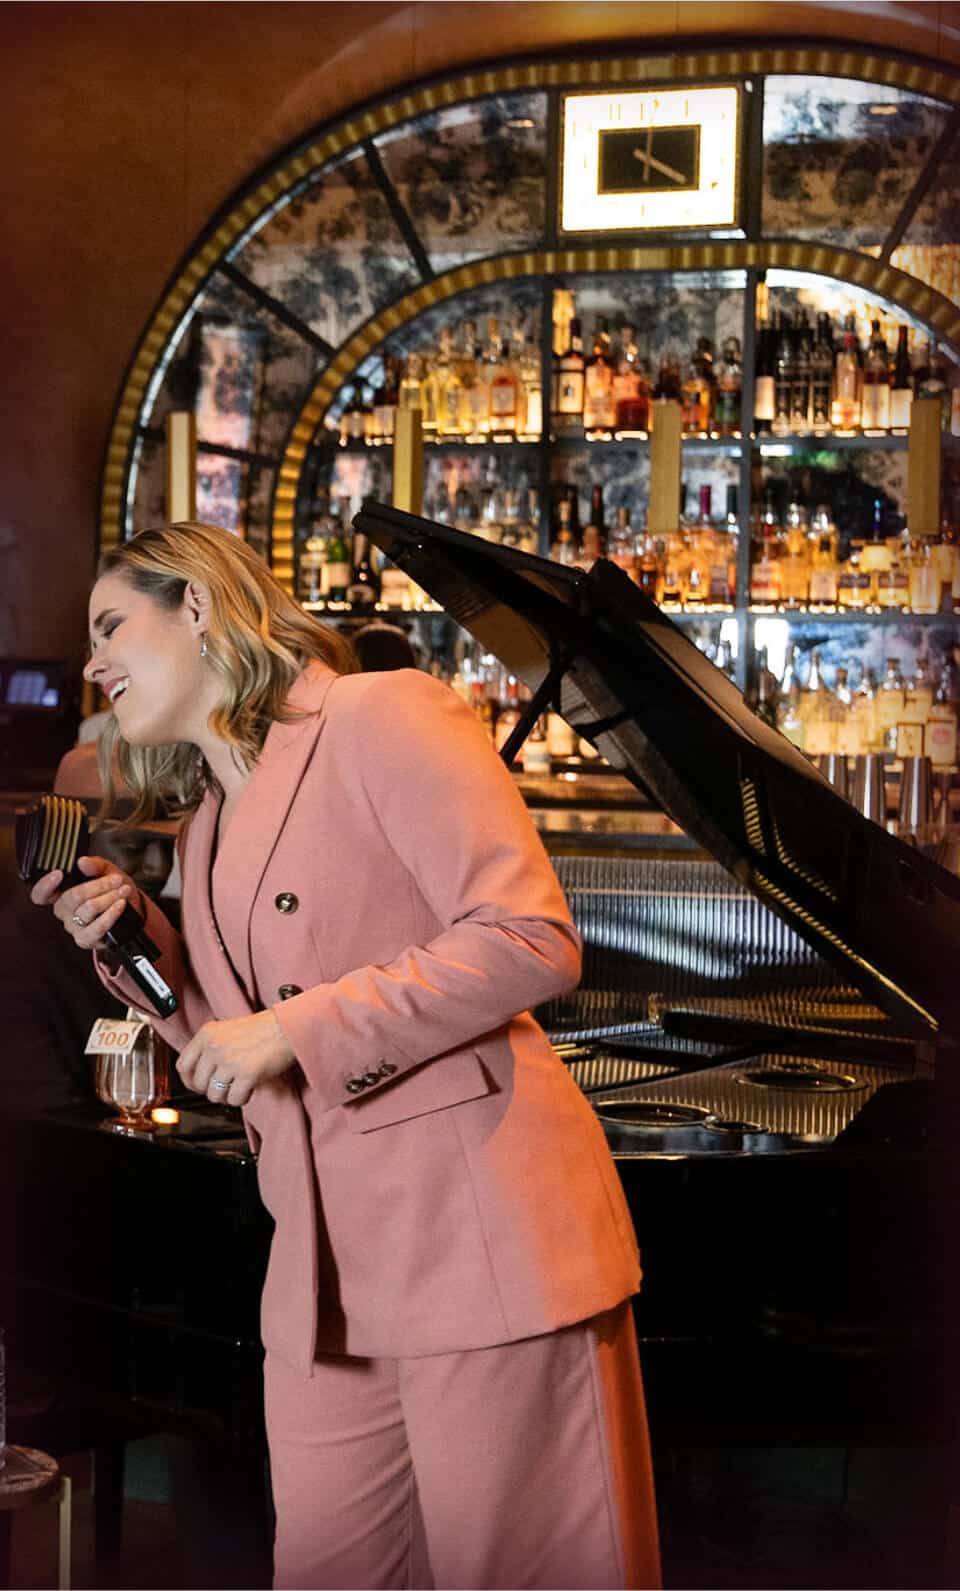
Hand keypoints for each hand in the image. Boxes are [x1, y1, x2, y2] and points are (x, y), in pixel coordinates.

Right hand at [30, 855, 136, 949]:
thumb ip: (95, 865)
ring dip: (109, 897)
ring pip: (87, 909)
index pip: (40, 895)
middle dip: (98, 886)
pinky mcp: (86, 940)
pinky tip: (121, 905)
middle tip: (116, 880)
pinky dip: (111, 914)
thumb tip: (82, 862)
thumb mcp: (107, 872)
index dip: (44, 886)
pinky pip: (97, 928)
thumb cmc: (114, 891)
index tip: (59, 874)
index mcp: (61, 893)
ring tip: (123, 890)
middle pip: (72, 897)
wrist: (132, 911)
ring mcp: (73, 927)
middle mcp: (64, 912)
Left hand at [176, 1010, 296, 1106]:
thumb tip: (200, 1075)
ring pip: (215, 1094)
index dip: (189, 1080)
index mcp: (207, 1033)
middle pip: (199, 1084)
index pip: (182, 1065)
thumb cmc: (263, 1029)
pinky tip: (249, 1089)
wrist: (287, 1027)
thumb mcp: (227, 1030)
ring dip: (227, 1096)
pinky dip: (242, 1098)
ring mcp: (229, 1060)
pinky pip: (234, 1099)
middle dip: (212, 1090)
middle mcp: (215, 1046)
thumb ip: (211, 1047)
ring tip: (239, 1087)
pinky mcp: (247, 1073)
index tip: (199, 1085)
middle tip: (226, 1087)